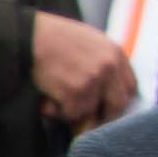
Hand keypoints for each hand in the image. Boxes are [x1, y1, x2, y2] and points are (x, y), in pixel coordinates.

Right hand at [26, 13, 136, 127]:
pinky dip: (56, 111)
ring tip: (56, 96)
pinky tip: (46, 98)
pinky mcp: (75, 92)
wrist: (27, 36)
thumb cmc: (54, 39)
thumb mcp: (90, 42)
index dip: (117, 101)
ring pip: (90, 113)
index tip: (106, 108)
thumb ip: (104, 63)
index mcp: (116, 53)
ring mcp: (93, 80)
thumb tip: (109, 92)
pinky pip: (70, 114)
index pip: (130, 88)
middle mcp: (109, 67)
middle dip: (102, 116)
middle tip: (85, 120)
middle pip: (117, 106)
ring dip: (72, 112)